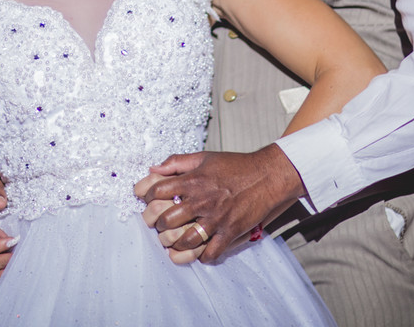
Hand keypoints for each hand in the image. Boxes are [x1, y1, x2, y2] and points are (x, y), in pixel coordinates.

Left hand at [136, 145, 303, 261]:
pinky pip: (211, 252)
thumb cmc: (236, 166)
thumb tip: (153, 169)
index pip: (157, 190)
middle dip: (158, 225)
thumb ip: (177, 162)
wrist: (267, 175)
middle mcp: (202, 200)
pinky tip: (200, 251)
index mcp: (193, 181)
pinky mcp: (230, 231)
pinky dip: (202, 256)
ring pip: (185, 240)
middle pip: (167, 219)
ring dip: (176, 244)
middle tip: (159, 225)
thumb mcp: (204, 157)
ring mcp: (216, 218)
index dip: (146, 196)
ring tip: (175, 241)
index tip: (147, 200)